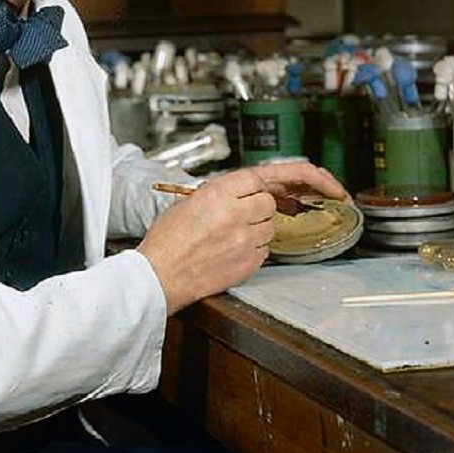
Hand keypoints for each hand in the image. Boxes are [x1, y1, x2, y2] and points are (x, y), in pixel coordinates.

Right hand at [137, 161, 347, 314]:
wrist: (158, 276)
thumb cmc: (167, 240)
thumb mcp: (190, 201)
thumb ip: (223, 193)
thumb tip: (248, 191)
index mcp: (219, 192)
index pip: (262, 176)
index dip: (278, 180)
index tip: (296, 184)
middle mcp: (236, 213)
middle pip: (269, 202)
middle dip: (260, 207)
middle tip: (241, 215)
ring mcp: (245, 240)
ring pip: (270, 228)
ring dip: (257, 229)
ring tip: (228, 237)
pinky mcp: (248, 264)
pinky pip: (265, 251)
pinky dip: (254, 250)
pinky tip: (231, 252)